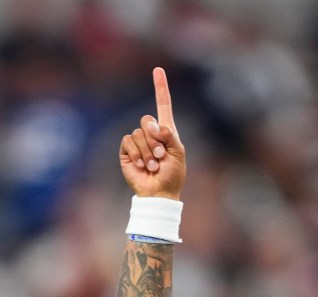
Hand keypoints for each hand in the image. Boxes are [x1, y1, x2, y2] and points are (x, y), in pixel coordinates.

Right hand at [119, 67, 185, 199]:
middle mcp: (151, 133)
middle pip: (147, 119)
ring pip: (138, 133)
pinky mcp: (127, 150)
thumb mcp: (179, 153)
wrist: (159, 193)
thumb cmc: (172, 175)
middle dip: (155, 139)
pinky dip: (137, 154)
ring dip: (148, 151)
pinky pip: (128, 141)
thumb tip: (155, 125)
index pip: (163, 105)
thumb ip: (170, 135)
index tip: (158, 70)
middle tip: (161, 156)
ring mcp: (138, 141)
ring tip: (153, 166)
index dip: (160, 87)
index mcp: (166, 131)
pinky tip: (142, 165)